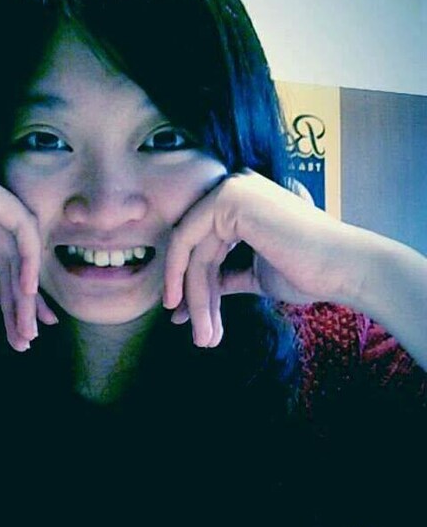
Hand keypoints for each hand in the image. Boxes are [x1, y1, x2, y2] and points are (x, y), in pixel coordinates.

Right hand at [0, 169, 55, 350]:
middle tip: (32, 334)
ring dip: (26, 289)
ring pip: (22, 245)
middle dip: (26, 299)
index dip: (24, 295)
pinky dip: (27, 259)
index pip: (11, 259)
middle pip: (19, 255)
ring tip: (27, 324)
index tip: (35, 325)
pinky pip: (19, 226)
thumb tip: (20, 304)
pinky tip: (26, 290)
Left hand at [163, 170, 364, 346]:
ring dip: (194, 298)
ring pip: (190, 251)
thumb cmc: (309, 272)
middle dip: (192, 295)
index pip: (203, 246)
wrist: (344, 269)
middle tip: (199, 337)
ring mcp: (231, 189)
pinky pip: (187, 242)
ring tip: (203, 338)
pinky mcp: (228, 198)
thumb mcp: (255, 275)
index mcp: (242, 203)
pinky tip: (187, 311)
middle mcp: (234, 188)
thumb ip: (225, 276)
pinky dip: (182, 279)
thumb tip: (192, 297)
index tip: (187, 318)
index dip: (194, 286)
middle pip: (194, 249)